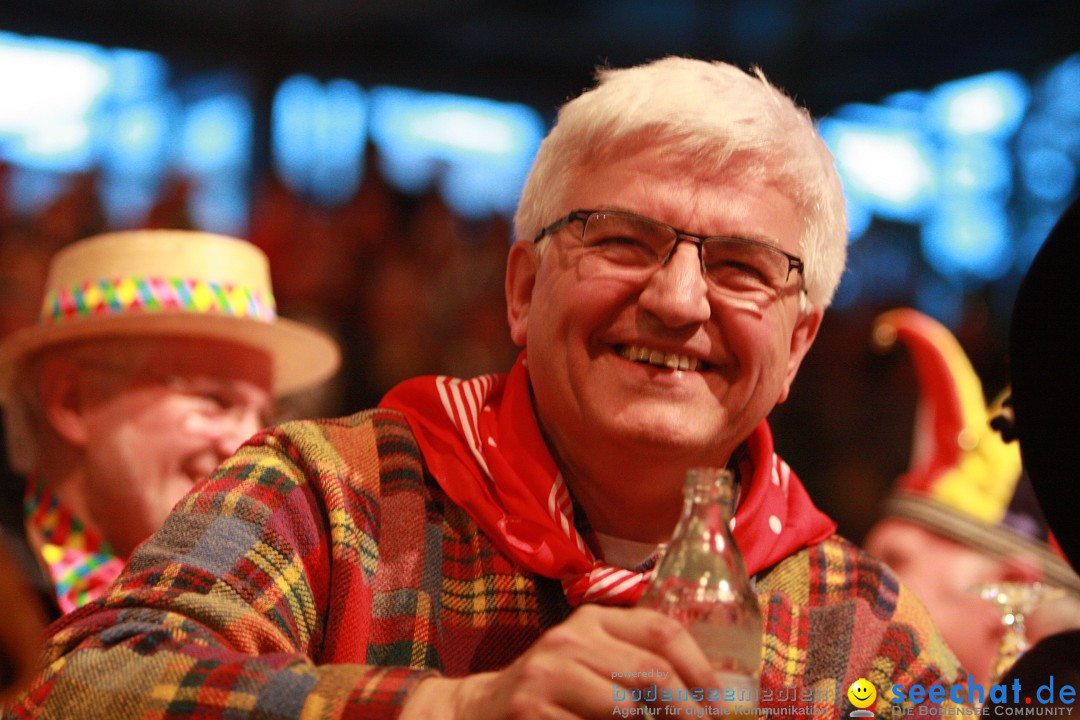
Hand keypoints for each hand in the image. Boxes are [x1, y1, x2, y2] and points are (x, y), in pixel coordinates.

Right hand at [401, 605, 722, 719]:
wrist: (482, 709)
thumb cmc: (554, 687)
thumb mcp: (591, 658)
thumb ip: (635, 661)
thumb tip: (708, 698)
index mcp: (592, 618)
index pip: (662, 630)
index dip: (700, 669)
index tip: (721, 703)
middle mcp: (569, 638)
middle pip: (651, 671)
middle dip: (690, 710)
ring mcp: (547, 675)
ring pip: (627, 708)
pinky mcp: (532, 711)